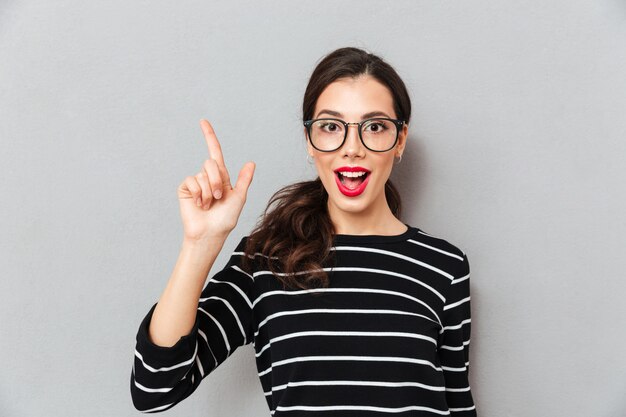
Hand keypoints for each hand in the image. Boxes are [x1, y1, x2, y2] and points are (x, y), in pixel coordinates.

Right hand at [176, 119, 254, 241]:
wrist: (210, 234)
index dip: (209, 136)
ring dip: (208, 191)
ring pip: (202, 174)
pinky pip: (191, 181)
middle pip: (211, 163)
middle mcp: (207, 177)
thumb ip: (244, 180)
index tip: (203, 121)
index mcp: (221, 177)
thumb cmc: (225, 219)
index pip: (215, 152)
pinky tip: (199, 204)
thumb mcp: (239, 198)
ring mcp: (195, 183)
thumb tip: (251, 163)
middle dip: (217, 180)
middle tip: (218, 197)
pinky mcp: (185, 189)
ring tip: (208, 204)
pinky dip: (198, 193)